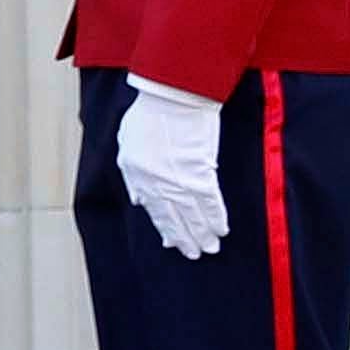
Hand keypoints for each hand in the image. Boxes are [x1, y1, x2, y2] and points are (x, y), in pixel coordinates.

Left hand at [116, 81, 228, 259]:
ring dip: (202, 233)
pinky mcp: (200, 172)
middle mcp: (156, 183)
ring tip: (210, 248)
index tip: (172, 242)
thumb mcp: (128, 144)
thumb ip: (132, 173)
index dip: (165, 227)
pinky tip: (221, 229)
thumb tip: (138, 200)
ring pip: (192, 215)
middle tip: (195, 253)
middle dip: (185, 237)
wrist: (172, 97)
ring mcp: (178, 179)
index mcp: (137, 176)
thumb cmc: (150, 114)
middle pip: (173, 217)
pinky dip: (216, 217)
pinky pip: (210, 202)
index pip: (153, 210)